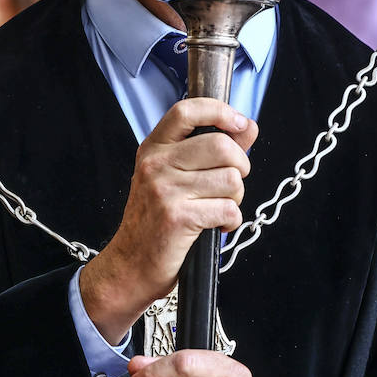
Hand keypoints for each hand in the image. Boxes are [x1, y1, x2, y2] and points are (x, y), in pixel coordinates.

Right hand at [80, 99, 257, 342]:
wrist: (129, 266)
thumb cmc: (155, 221)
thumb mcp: (172, 176)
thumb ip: (209, 149)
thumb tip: (247, 126)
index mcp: (154, 148)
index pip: (187, 110)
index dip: (220, 111)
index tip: (239, 123)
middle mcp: (156, 164)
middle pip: (221, 145)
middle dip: (240, 166)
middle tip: (231, 183)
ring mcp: (166, 190)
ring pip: (231, 179)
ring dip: (235, 198)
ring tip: (219, 208)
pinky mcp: (178, 217)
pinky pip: (228, 209)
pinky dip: (231, 221)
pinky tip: (217, 226)